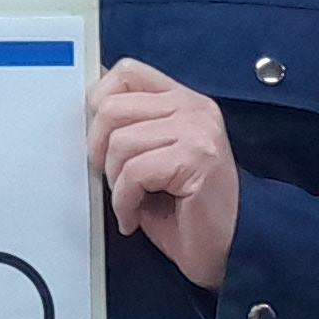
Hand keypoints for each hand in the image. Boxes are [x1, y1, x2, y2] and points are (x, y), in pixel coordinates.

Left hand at [87, 58, 240, 289]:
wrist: (230, 246)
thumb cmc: (186, 209)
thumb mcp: (152, 157)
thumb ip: (129, 127)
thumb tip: (88, 110)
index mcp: (183, 100)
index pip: (127, 72)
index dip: (99, 102)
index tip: (97, 137)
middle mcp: (193, 108)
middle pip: (112, 107)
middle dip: (99, 150)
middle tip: (111, 178)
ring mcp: (198, 131)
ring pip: (120, 142)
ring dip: (114, 182)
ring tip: (129, 201)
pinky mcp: (196, 158)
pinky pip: (134, 172)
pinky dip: (124, 202)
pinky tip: (134, 217)